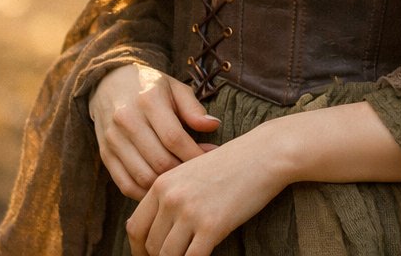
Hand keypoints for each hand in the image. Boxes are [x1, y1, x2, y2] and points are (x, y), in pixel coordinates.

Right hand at [88, 63, 219, 198]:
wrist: (109, 83)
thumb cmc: (150, 87)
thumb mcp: (174, 88)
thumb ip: (193, 108)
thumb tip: (214, 125)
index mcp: (148, 100)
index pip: (174, 138)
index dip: (195, 154)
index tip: (211, 159)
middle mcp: (127, 120)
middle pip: (160, 161)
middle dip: (184, 172)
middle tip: (198, 172)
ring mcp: (113, 140)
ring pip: (144, 177)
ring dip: (166, 185)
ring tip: (181, 180)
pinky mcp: (105, 154)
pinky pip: (126, 185)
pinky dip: (145, 193)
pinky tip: (160, 187)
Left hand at [126, 127, 291, 255]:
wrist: (265, 154)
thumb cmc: (233, 165)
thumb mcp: (192, 173)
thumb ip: (172, 196)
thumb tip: (160, 230)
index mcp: (162, 183)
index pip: (135, 226)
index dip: (139, 249)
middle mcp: (171, 197)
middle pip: (151, 244)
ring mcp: (190, 211)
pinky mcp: (212, 225)